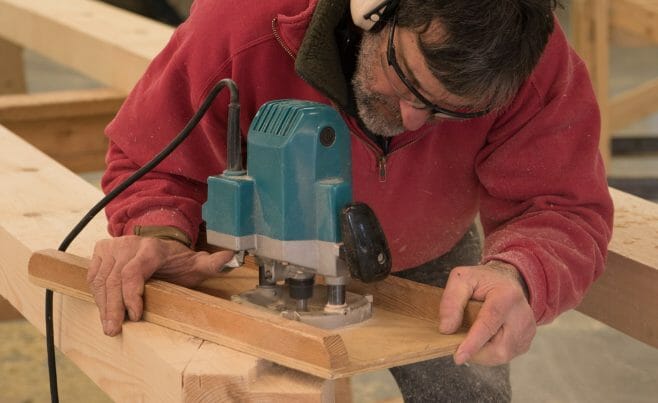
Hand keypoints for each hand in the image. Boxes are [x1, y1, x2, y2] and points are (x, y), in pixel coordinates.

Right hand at [88, 235, 234, 335]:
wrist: (158, 243)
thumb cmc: (177, 260)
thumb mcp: (194, 263)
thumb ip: (210, 263)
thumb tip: (230, 258)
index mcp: (152, 248)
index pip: (134, 272)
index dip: (131, 294)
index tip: (135, 315)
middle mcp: (130, 244)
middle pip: (115, 278)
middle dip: (114, 306)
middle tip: (115, 329)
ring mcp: (113, 246)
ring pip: (102, 279)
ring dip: (103, 305)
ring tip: (109, 326)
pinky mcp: (101, 251)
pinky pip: (94, 275)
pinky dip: (97, 295)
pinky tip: (103, 310)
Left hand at [438, 261, 535, 365]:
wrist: (507, 281)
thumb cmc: (483, 280)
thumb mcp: (462, 279)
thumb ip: (451, 301)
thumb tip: (446, 329)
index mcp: (506, 296)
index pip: (489, 323)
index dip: (473, 342)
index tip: (458, 357)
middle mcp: (522, 315)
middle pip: (498, 347)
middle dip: (475, 351)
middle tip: (459, 341)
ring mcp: (527, 331)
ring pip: (501, 355)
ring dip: (481, 352)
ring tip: (473, 335)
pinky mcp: (526, 341)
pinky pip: (504, 356)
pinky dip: (489, 352)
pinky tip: (485, 338)